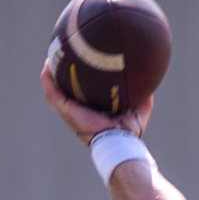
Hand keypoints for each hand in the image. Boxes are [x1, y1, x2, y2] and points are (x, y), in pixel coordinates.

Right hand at [39, 57, 153, 144]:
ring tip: (49, 57)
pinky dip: (47, 80)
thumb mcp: (139, 110)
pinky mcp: (66, 111)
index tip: (79, 64)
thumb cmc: (128, 134)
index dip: (79, 81)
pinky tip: (46, 66)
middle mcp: (78, 111)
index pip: (82, 94)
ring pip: (54, 91)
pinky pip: (52, 93)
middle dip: (61, 75)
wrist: (118, 143)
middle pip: (65, 90)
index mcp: (91, 111)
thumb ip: (144, 96)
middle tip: (61, 56)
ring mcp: (70, 112)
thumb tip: (152, 81)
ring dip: (49, 75)